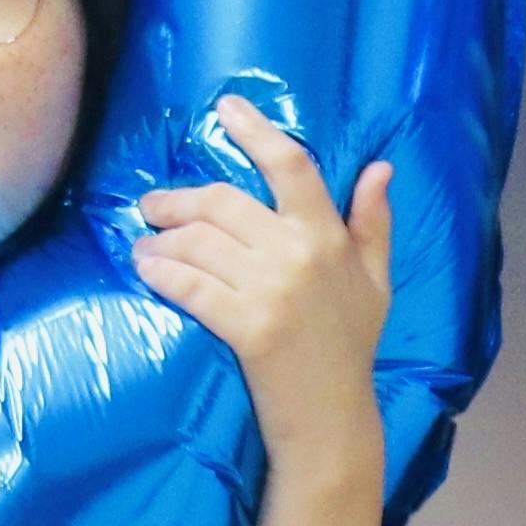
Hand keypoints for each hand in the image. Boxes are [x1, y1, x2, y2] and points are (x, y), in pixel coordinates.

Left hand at [131, 99, 395, 463]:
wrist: (333, 417)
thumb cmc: (350, 347)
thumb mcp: (377, 281)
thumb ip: (374, 223)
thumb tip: (381, 168)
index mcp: (329, 235)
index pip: (292, 165)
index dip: (256, 130)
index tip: (224, 107)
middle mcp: (299, 253)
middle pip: (224, 202)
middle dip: (178, 199)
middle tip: (153, 205)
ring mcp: (271, 290)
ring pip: (199, 242)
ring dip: (162, 239)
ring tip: (145, 244)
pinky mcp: (245, 326)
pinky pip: (190, 285)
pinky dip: (161, 273)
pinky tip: (146, 268)